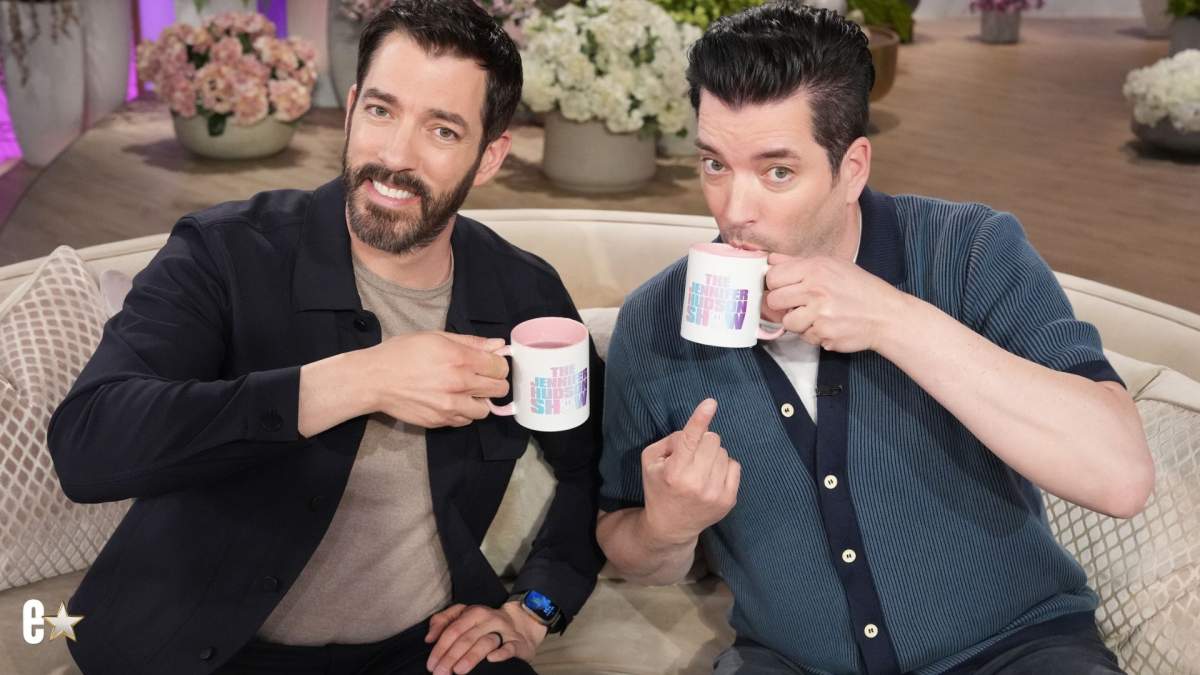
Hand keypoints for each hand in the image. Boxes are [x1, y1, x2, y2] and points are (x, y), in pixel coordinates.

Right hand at [366, 332, 509, 428]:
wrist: (375, 379)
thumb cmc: (402, 353)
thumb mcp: (435, 337)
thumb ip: (470, 342)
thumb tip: (498, 345)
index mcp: (460, 359)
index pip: (500, 367)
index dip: (498, 364)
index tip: (491, 364)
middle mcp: (459, 384)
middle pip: (499, 389)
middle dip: (494, 382)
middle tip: (481, 378)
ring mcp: (450, 406)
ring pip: (484, 410)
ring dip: (480, 401)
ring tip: (466, 393)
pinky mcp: (440, 421)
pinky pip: (464, 421)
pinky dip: (463, 413)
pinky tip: (452, 402)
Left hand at [425, 602, 546, 674]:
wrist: (521, 623)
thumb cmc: (485, 624)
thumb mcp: (464, 616)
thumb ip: (443, 621)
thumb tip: (429, 638)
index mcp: (473, 612)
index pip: (453, 629)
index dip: (440, 647)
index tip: (431, 664)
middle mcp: (488, 619)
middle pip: (466, 638)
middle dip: (450, 657)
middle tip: (440, 673)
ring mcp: (504, 631)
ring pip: (485, 643)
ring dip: (471, 657)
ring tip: (458, 671)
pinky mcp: (517, 643)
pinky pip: (509, 648)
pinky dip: (501, 653)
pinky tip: (491, 659)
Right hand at [641, 399, 740, 545]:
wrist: (671, 526)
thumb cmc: (659, 488)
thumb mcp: (650, 461)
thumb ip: (671, 441)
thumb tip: (695, 431)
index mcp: (674, 472)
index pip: (689, 440)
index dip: (700, 419)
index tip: (711, 402)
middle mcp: (696, 483)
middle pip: (712, 439)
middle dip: (702, 441)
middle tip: (691, 456)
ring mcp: (715, 493)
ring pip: (724, 452)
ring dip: (712, 455)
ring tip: (699, 469)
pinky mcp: (729, 500)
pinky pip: (735, 465)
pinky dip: (724, 466)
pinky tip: (711, 477)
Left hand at [764, 254, 907, 352]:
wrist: (886, 315)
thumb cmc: (860, 288)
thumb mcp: (833, 265)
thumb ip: (799, 262)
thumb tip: (770, 260)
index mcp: (816, 268)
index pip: (772, 276)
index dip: (775, 284)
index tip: (783, 287)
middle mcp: (815, 290)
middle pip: (773, 300)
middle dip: (782, 304)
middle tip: (797, 304)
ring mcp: (819, 314)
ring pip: (786, 322)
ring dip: (797, 321)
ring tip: (814, 316)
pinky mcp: (823, 334)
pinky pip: (803, 336)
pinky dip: (812, 333)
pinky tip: (827, 325)